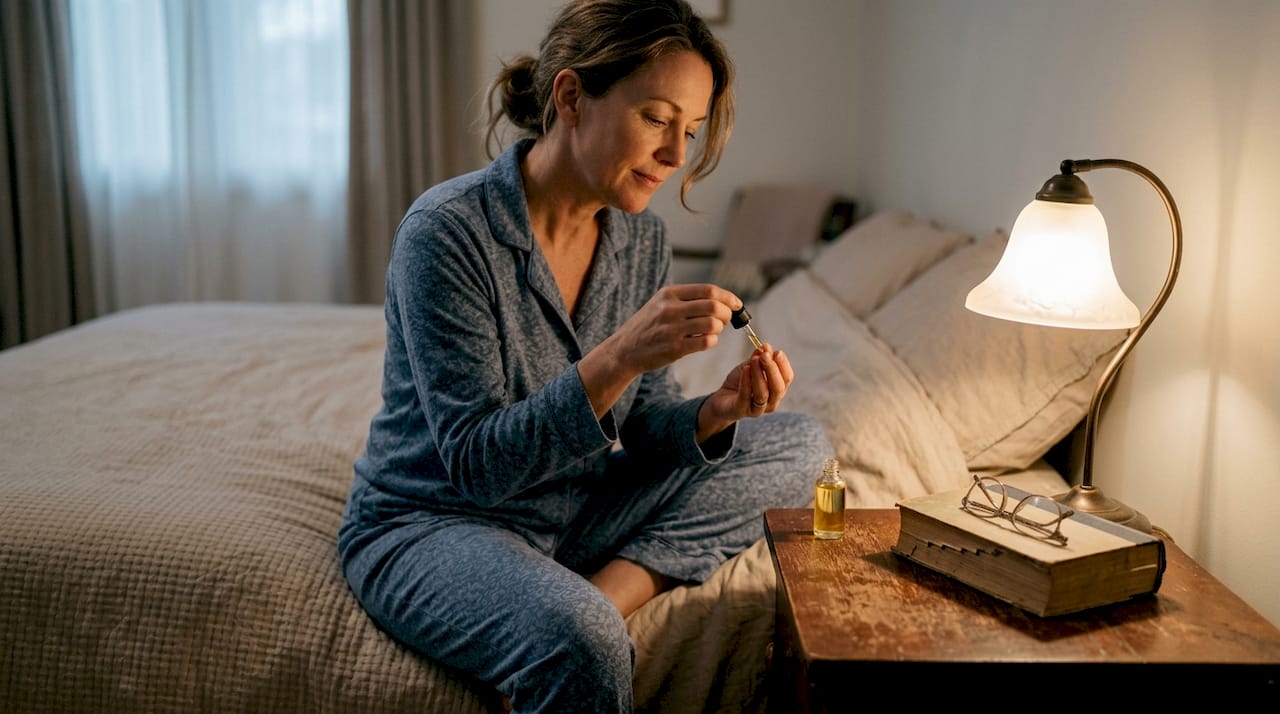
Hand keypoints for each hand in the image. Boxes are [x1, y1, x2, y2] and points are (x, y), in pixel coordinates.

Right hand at [605, 283, 741, 376]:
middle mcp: (670, 309)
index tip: (737, 304)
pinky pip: (705, 342)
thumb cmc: (649, 326)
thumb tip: (722, 300)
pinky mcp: (674, 348)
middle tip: (727, 319)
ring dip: (719, 328)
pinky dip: (712, 341)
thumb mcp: (661, 303)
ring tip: (714, 330)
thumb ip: (687, 299)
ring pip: (712, 324)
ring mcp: (672, 329)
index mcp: (669, 293)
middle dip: (727, 313)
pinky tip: (706, 341)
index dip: (728, 297)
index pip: (709, 290)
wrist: (624, 350)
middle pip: (713, 306)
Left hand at [700, 343, 795, 429]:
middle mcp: (771, 402)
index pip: (787, 379)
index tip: (777, 352)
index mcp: (777, 390)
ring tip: (754, 359)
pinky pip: (746, 396)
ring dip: (759, 374)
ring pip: (763, 393)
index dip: (783, 365)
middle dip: (773, 369)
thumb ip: (759, 358)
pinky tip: (745, 369)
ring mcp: (757, 409)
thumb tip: (766, 347)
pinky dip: (746, 381)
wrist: (721, 399)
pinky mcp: (741, 410)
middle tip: (765, 355)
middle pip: (778, 388)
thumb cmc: (739, 383)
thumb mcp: (750, 367)